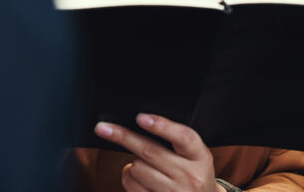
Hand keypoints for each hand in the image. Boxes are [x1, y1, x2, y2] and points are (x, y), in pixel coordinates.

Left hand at [95, 114, 218, 191]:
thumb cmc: (193, 175)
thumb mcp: (195, 156)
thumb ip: (176, 141)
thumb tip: (142, 123)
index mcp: (200, 157)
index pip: (183, 137)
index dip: (162, 126)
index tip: (141, 117)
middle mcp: (189, 176)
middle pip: (150, 151)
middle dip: (124, 137)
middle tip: (103, 128)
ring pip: (138, 169)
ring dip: (133, 162)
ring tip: (143, 164)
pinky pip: (132, 186)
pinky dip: (128, 177)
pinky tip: (138, 177)